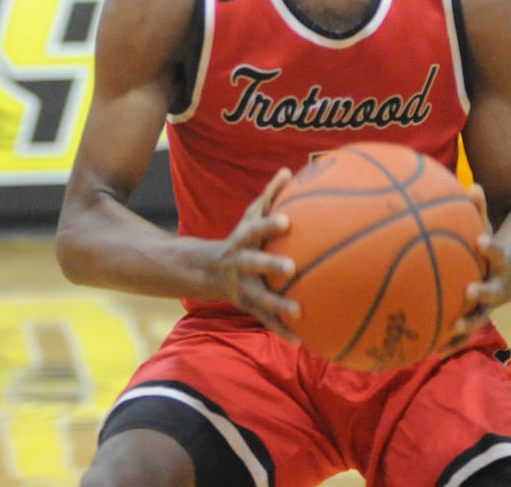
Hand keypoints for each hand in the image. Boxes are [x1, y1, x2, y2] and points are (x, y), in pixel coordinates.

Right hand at [210, 168, 300, 338]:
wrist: (207, 270)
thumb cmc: (241, 238)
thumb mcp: (250, 216)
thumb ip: (270, 195)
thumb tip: (288, 169)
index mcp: (243, 241)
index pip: (255, 229)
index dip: (269, 225)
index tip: (287, 221)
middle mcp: (240, 264)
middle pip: (254, 264)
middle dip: (271, 265)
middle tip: (292, 267)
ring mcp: (242, 287)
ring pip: (260, 297)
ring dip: (279, 305)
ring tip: (300, 312)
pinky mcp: (248, 306)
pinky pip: (266, 320)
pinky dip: (283, 331)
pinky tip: (303, 342)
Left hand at [441, 184, 500, 354]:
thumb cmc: (494, 241)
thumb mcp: (488, 223)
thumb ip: (477, 207)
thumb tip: (469, 184)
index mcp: (501, 262)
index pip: (499, 254)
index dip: (491, 248)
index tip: (482, 240)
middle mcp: (499, 285)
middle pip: (493, 291)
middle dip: (483, 292)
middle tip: (471, 290)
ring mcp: (491, 304)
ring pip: (480, 316)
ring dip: (467, 323)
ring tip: (452, 327)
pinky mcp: (479, 314)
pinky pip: (463, 331)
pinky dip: (450, 340)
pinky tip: (428, 349)